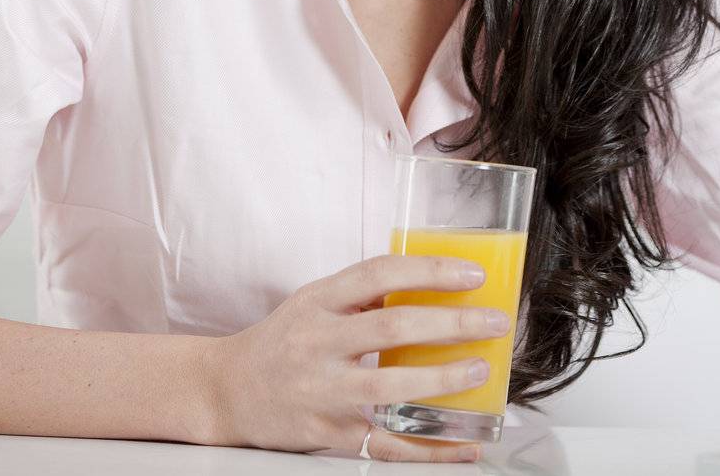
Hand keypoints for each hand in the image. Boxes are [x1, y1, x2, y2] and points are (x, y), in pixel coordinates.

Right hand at [202, 254, 511, 459]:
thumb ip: (363, 293)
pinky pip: (383, 444)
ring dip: (442, 379)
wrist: (224, 391)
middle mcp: (316, 343)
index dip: (430, 271)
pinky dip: (427, 449)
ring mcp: (320, 391)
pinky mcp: (325, 433)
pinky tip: (462, 446)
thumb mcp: (314, 301)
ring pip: (388, 387)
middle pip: (392, 328)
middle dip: (451, 324)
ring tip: (480, 371)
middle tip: (495, 323)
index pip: (379, 274)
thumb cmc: (282, 340)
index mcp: (317, 301)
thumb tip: (435, 284)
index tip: (473, 275)